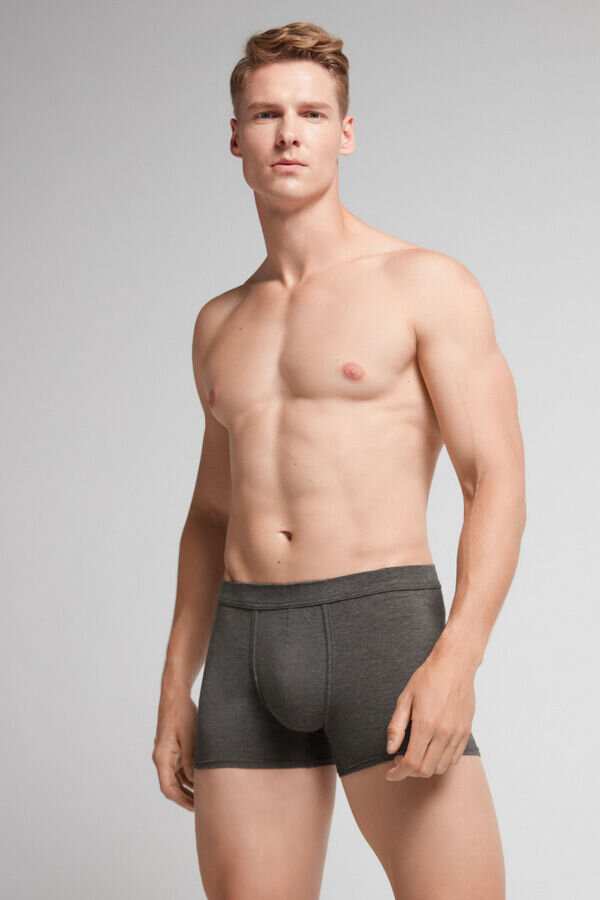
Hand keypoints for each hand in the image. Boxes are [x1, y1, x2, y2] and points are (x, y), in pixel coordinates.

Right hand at [152, 692, 196, 809]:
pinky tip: (200, 780)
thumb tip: (194, 781)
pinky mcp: (172, 750)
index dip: (181, 801)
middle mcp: (161, 758)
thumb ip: (190, 760)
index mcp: (162, 757)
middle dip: (185, 798)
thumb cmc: (182, 713)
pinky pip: (178, 769)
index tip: (195, 808)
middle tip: (202, 807)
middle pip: (171, 786)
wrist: (175, 696)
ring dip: (187, 788)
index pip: (168, 788)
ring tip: (204, 796)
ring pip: (175, 779)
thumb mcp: (189, 737)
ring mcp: (166, 754)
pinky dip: (188, 777)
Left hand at [384, 648, 476, 780]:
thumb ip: (396, 726)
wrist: (455, 665)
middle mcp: (443, 733)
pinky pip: (454, 758)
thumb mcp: (405, 698)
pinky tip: (431, 748)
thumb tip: (390, 749)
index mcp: (426, 725)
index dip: (398, 773)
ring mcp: (457, 734)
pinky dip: (441, 761)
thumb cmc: (428, 678)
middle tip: (400, 760)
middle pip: (426, 770)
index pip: (411, 763)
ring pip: (441, 767)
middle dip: (409, 772)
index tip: (390, 773)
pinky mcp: (466, 732)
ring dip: (425, 768)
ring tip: (416, 753)